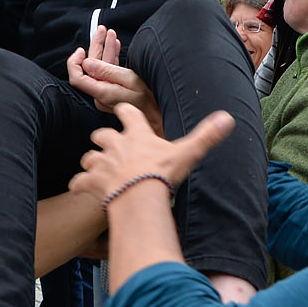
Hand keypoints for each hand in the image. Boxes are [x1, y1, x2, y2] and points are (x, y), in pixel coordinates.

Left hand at [65, 26, 163, 134]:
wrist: (161, 117)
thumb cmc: (151, 101)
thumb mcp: (131, 80)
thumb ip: (108, 71)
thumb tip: (87, 63)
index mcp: (103, 92)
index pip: (77, 78)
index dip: (75, 62)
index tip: (81, 49)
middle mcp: (101, 95)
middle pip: (90, 69)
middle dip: (96, 47)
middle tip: (103, 31)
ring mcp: (107, 95)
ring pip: (100, 69)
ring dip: (105, 50)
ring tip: (110, 34)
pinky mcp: (114, 93)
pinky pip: (108, 74)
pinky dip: (111, 59)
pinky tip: (114, 47)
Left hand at [71, 103, 233, 206]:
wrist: (139, 195)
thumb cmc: (162, 173)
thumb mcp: (187, 152)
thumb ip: (206, 136)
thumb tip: (228, 118)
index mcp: (137, 135)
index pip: (127, 113)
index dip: (124, 111)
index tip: (123, 111)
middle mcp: (116, 145)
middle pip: (101, 134)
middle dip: (102, 138)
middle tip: (106, 143)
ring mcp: (102, 163)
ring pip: (89, 157)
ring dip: (91, 162)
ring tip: (96, 169)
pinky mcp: (92, 182)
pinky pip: (80, 181)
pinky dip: (79, 184)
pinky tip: (80, 188)